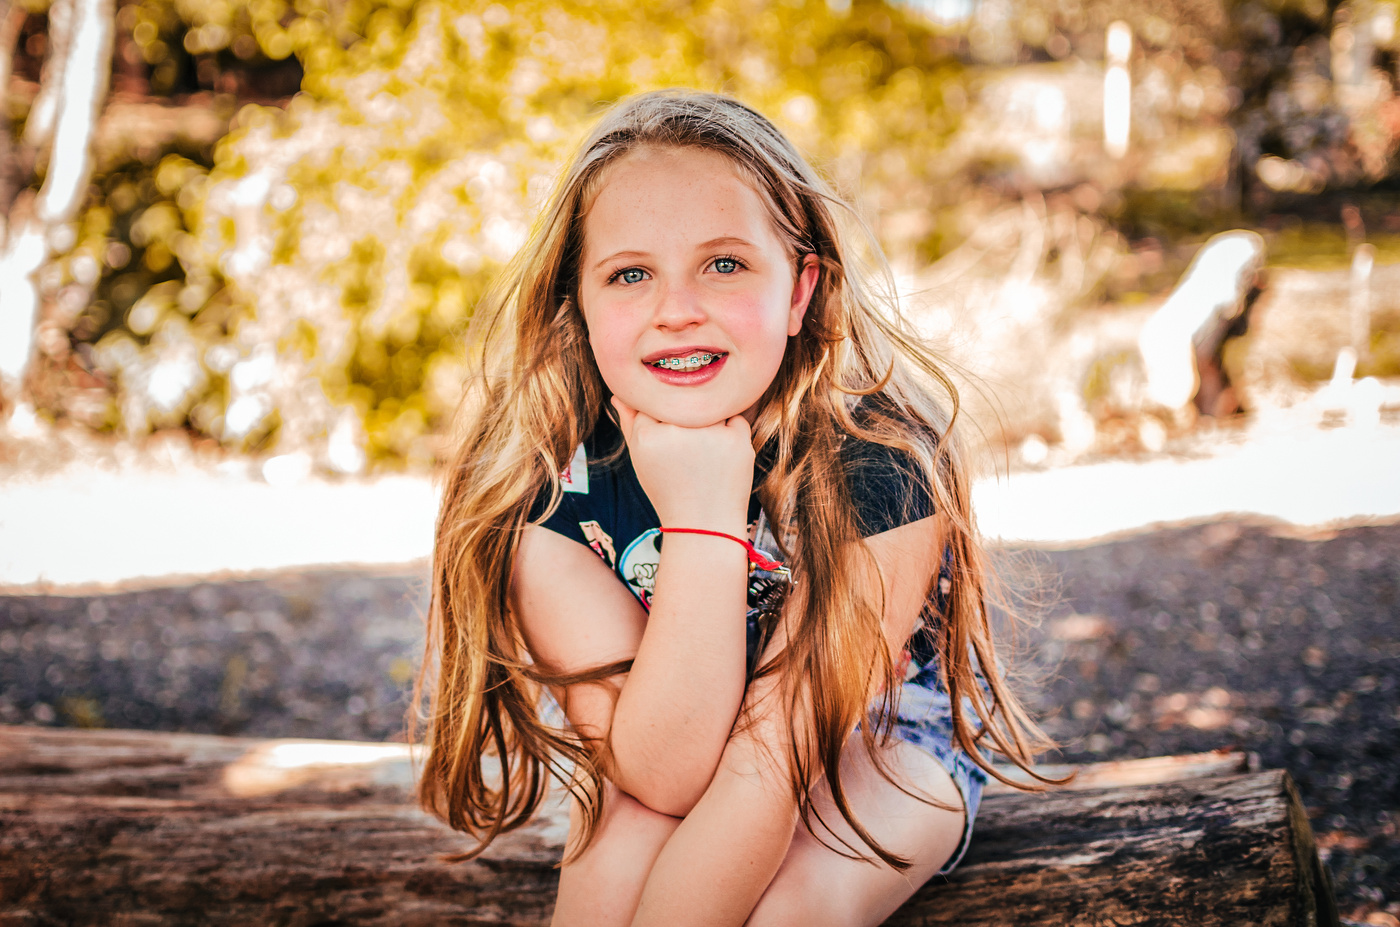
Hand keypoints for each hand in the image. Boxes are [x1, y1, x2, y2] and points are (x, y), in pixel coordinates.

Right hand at [611, 396, 754, 532]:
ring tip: (704, 452)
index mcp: (647, 435)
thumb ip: (629, 423)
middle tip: (688, 448)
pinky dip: (730, 431)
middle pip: (682, 399)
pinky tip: (721, 456)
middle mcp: (677, 431)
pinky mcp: (738, 439)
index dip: (661, 416)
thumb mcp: (641, 459)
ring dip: (708, 419)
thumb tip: (619, 393)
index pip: (654, 400)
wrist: (704, 525)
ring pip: (709, 404)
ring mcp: (710, 433)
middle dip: (685, 416)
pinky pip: (734, 417)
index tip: (667, 438)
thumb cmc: (668, 491)